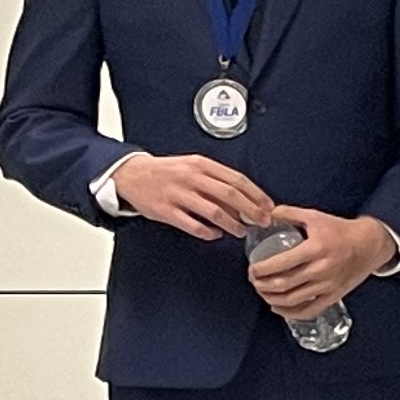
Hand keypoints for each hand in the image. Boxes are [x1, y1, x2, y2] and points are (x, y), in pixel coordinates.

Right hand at [111, 152, 272, 238]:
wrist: (131, 174)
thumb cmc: (168, 172)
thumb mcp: (194, 167)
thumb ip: (217, 181)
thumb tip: (245, 200)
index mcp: (201, 165)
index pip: (237, 180)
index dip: (256, 195)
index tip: (268, 207)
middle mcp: (191, 178)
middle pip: (230, 195)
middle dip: (251, 211)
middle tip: (261, 222)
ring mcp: (178, 195)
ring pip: (215, 212)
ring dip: (233, 225)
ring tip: (240, 231)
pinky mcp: (166, 211)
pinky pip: (194, 226)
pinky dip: (209, 232)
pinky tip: (215, 234)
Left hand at [247, 207, 390, 318]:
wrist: (369, 244)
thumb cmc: (341, 231)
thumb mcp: (315, 216)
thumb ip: (288, 214)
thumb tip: (264, 214)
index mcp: (315, 249)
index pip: (281, 264)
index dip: (261, 269)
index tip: (252, 268)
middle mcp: (321, 269)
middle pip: (284, 284)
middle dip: (262, 285)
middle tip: (254, 280)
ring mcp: (328, 285)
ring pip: (293, 300)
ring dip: (272, 299)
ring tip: (263, 292)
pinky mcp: (333, 296)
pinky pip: (309, 310)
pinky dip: (290, 313)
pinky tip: (278, 308)